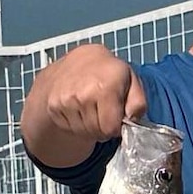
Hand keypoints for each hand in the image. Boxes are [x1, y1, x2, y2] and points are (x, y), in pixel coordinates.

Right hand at [19, 44, 145, 170]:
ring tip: (91, 108)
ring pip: (82, 131)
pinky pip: (68, 128)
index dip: (116, 126)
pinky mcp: (54, 105)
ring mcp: (66, 99)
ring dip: (89, 126)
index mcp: (107, 85)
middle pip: (96, 132)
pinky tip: (79, 108)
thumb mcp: (131, 80)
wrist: (78, 61)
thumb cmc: (108, 72)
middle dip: (102, 127)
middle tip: (103, 111)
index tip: (115, 116)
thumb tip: (132, 120)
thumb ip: (138, 103)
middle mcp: (85, 92)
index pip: (110, 128)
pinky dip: (75, 122)